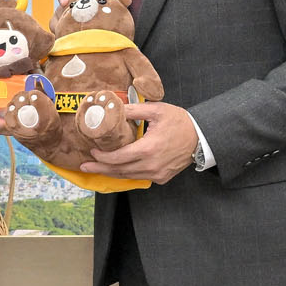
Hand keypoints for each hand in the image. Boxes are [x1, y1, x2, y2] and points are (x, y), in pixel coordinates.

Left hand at [82, 101, 198, 183]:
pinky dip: (127, 174)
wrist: (201, 138)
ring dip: (111, 173)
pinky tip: (118, 169)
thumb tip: (114, 107)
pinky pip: (139, 177)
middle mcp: (151, 165)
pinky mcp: (162, 178)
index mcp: (148, 148)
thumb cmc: (180, 122)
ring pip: (128, 176)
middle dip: (100, 169)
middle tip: (85, 167)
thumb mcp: (157, 110)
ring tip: (97, 169)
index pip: (118, 157)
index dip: (102, 157)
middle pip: (119, 170)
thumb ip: (134, 110)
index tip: (92, 151)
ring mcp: (157, 173)